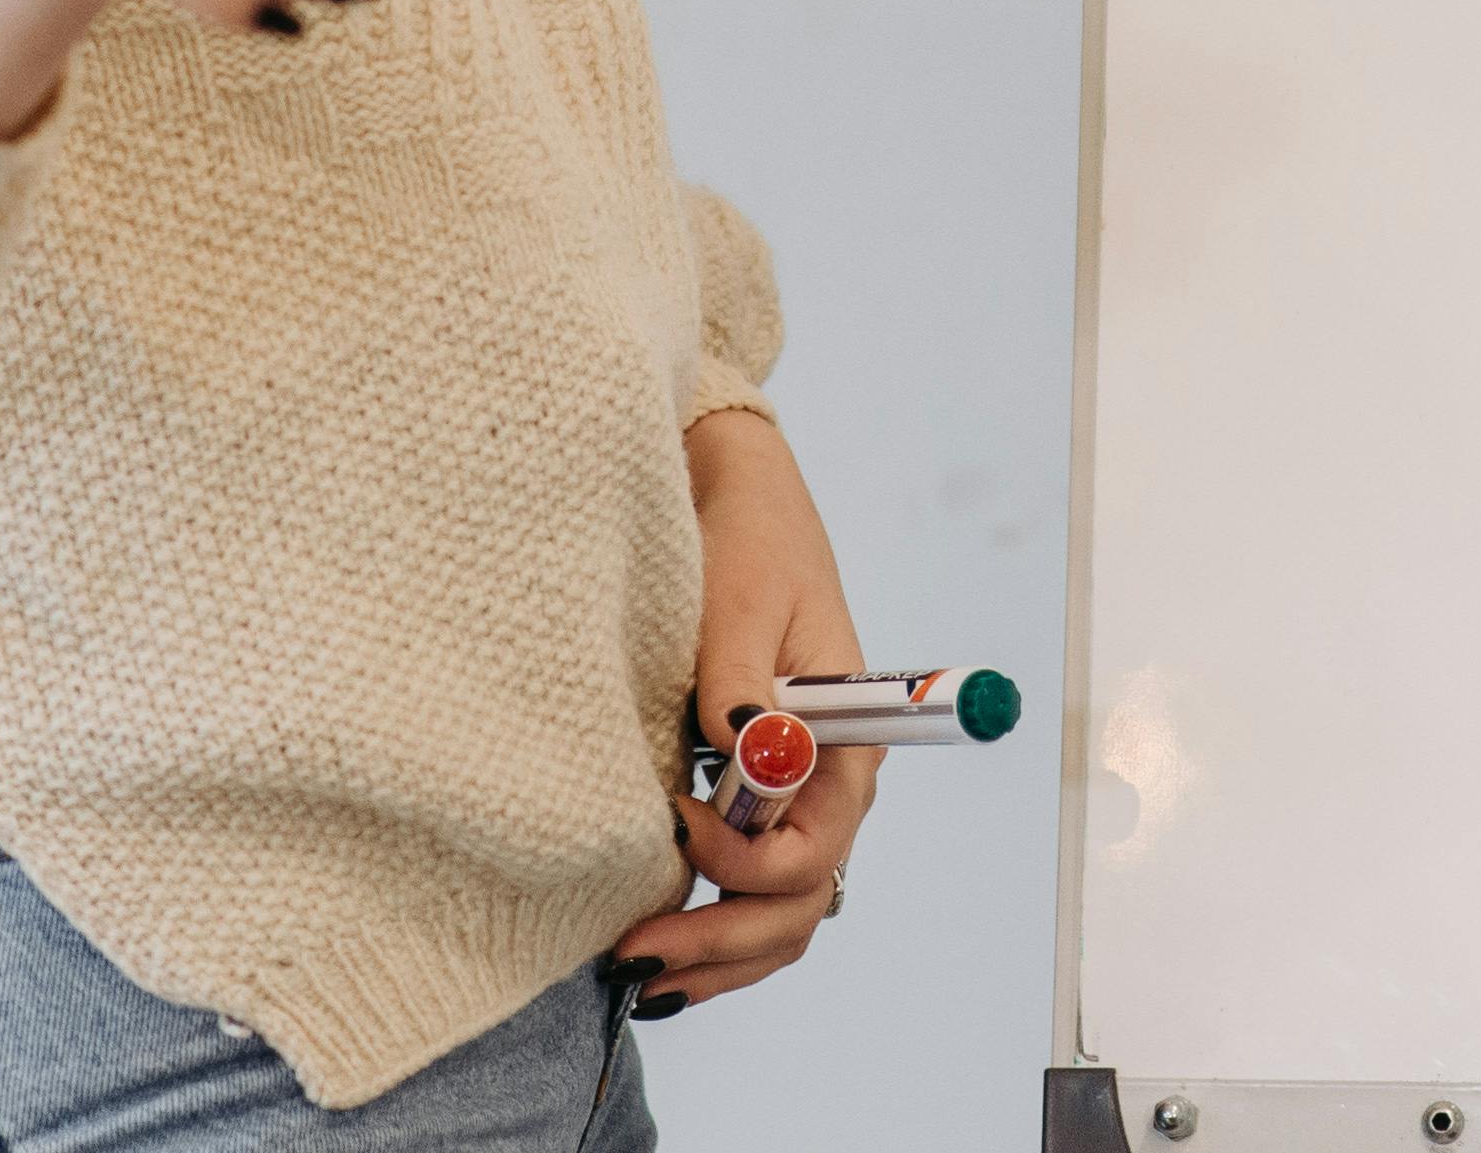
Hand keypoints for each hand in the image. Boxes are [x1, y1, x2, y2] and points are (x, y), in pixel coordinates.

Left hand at [608, 408, 880, 1017]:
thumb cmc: (746, 544)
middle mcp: (831, 785)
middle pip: (797, 903)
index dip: (743, 861)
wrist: (736, 505)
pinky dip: (715, 933)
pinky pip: (754, 893)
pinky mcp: (759, 800)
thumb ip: (743, 682)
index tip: (673, 824)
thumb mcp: (741, 602)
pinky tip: (661, 951)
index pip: (810, 848)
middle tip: (634, 957)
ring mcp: (797, 800)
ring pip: (778, 916)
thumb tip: (754, 751)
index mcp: (846, 741)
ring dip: (717, 955)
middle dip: (720, 940)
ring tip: (639, 976)